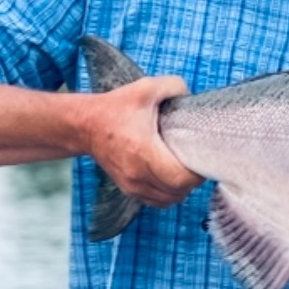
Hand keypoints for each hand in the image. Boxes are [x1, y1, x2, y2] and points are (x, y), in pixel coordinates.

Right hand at [82, 75, 202, 206]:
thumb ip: (175, 86)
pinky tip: (173, 179)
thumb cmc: (117, 108)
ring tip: (186, 169)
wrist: (86, 125)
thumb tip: (192, 97)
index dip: (197, 173)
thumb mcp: (146, 88)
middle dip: (193, 180)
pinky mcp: (129, 189)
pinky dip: (169, 194)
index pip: (179, 178)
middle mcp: (136, 172)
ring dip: (182, 189)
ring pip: (168, 200)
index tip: (202, 157)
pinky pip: (157, 201)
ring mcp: (131, 184)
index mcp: (143, 150)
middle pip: (177, 192)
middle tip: (198, 161)